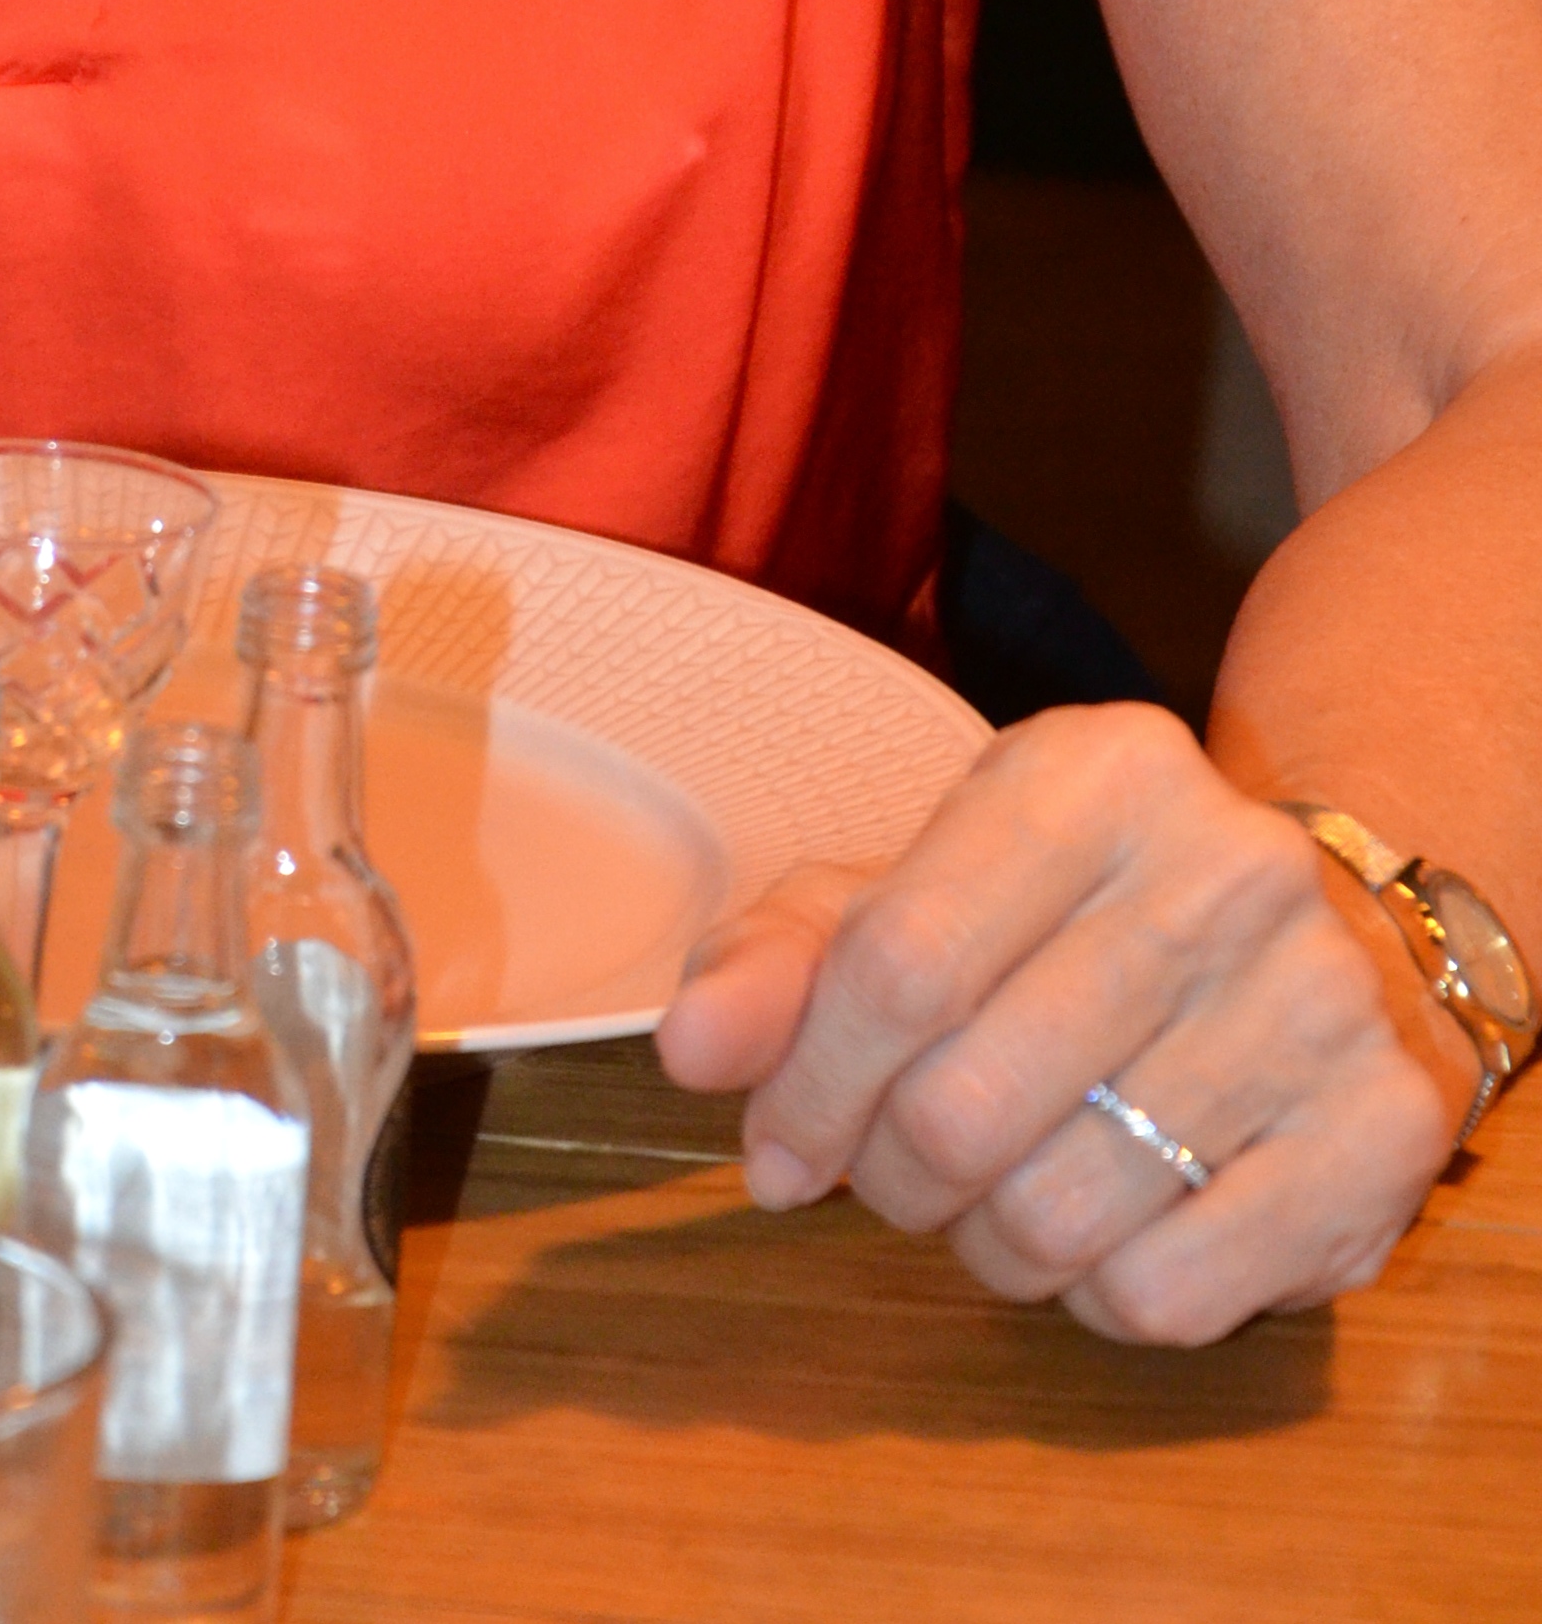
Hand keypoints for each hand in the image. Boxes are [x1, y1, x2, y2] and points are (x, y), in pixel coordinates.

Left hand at [656, 705, 1467, 1342]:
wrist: (1336, 935)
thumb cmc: (1079, 918)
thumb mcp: (927, 886)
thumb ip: (789, 954)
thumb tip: (688, 1045)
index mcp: (1095, 772)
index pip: (893, 961)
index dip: (807, 1086)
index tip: (775, 1151)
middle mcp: (1224, 869)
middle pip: (962, 1105)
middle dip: (891, 1177)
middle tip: (897, 1176)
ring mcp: (1319, 1002)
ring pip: (1058, 1216)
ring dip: (989, 1247)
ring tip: (998, 1202)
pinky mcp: (1381, 1135)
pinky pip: (1168, 1294)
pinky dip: (1099, 1297)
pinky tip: (1109, 1230)